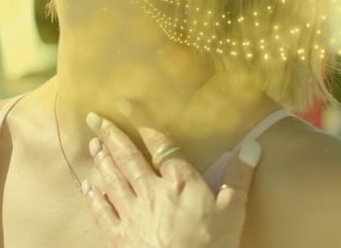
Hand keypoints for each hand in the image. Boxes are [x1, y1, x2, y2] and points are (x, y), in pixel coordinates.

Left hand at [80, 97, 261, 247]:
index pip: (159, 145)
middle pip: (127, 158)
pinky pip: (102, 212)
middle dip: (110, 136)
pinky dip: (93, 197)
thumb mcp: (234, 213)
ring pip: (112, 180)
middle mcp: (151, 192)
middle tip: (94, 118)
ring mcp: (132, 214)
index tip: (125, 105)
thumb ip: (239, 178)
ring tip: (92, 144)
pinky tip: (87, 187)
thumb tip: (253, 146)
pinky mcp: (119, 237)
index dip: (143, 124)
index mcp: (180, 182)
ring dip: (101, 160)